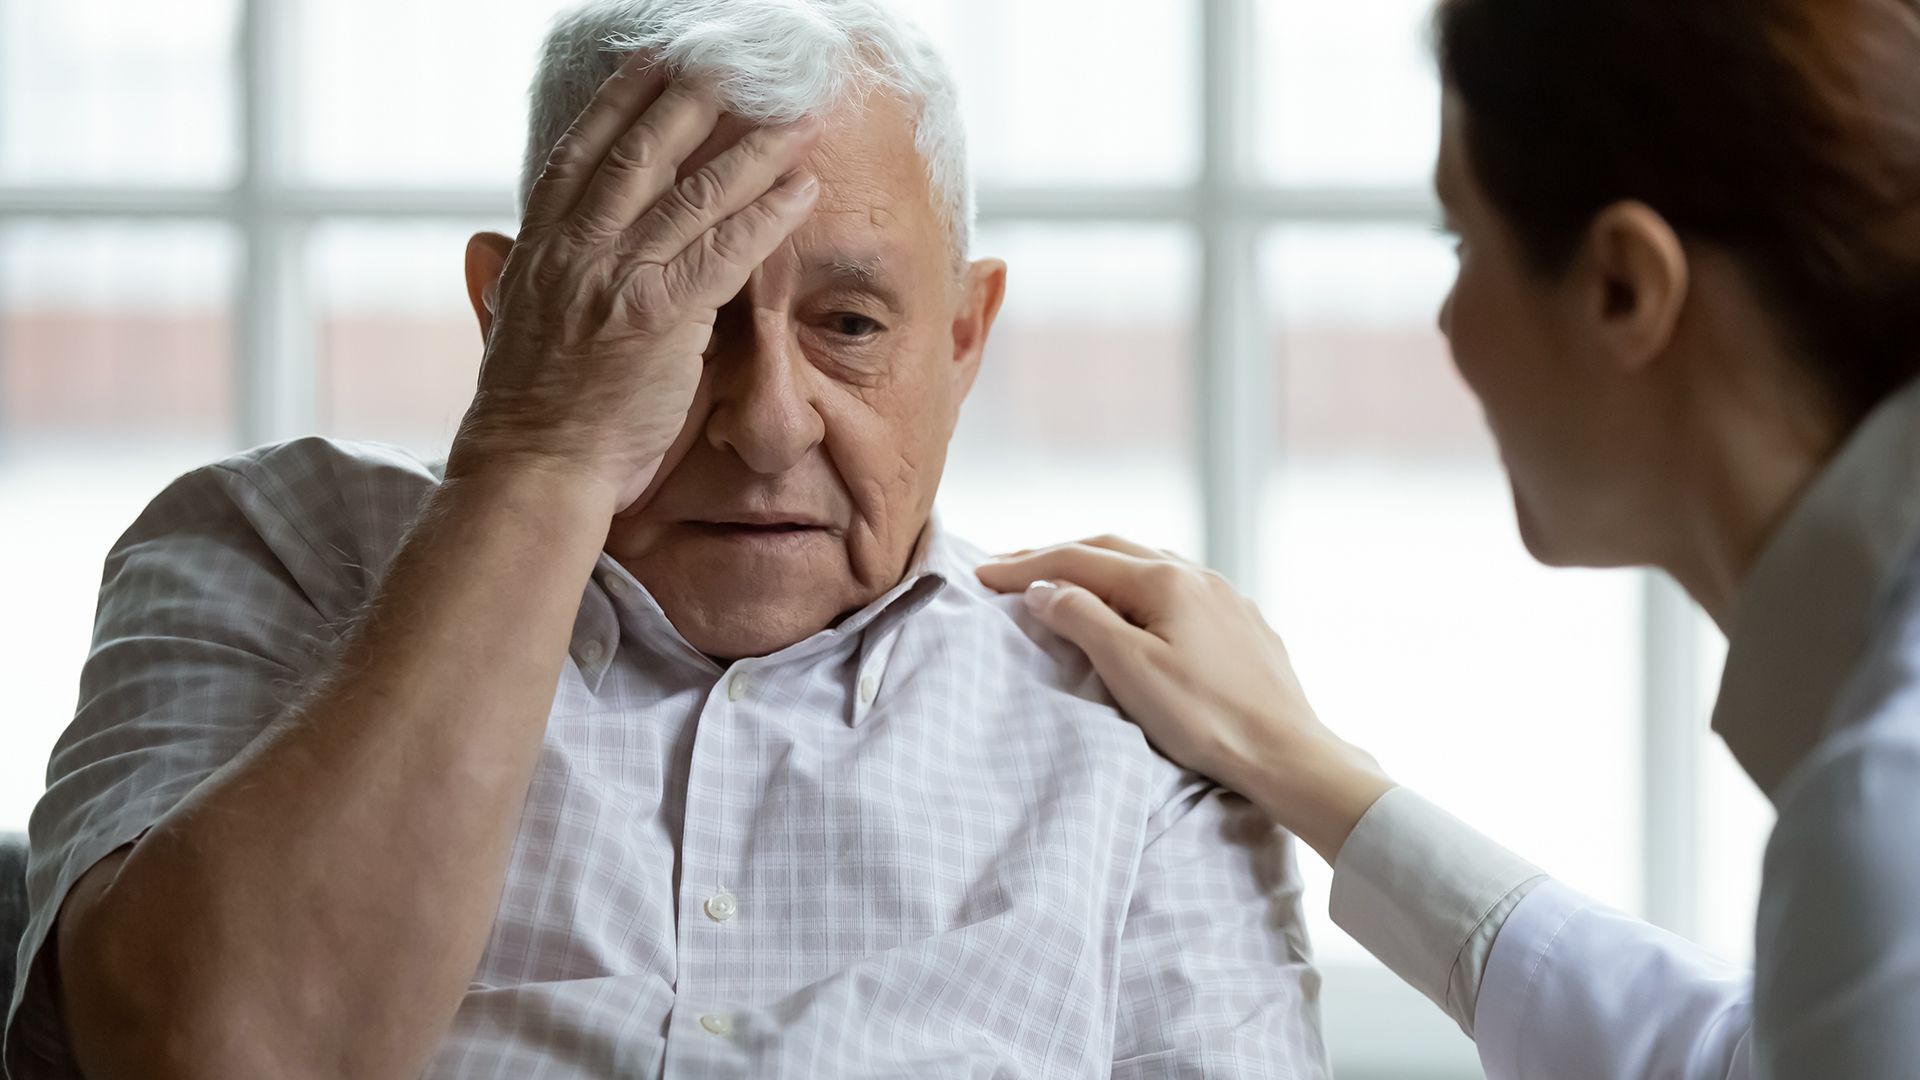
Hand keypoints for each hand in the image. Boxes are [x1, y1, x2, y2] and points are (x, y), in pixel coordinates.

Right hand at [449, 54, 823, 513]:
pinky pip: (724, 252)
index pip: (578, 155)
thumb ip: (500, 278)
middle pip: (640, 154)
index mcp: (538, 247)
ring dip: (749, 150)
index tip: (651, 63)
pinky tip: (801, 189)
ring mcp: (617, 279)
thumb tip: (484, 240)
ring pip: (692, 194)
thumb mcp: (500, 326)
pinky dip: (766, 216)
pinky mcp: (659, 317)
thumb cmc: (528, 411)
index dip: (617, 103)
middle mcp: (575, 250)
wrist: (534, 469)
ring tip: (791, 117)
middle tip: (730, 64)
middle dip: (689, 101)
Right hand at [976, 536, 1395, 862]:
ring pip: (1146, 566)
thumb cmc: (1207, 718)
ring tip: (1063, 582)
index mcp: (1164, 580)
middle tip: (1010, 568)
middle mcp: (1196, 575)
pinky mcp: (1242, 624)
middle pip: (1111, 550)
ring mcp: (1224, 597)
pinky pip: (1176, 590)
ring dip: (1098, 569)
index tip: (982, 576)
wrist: (1289, 755)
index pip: (1077, 560)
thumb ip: (1083, 619)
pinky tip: (1132, 607)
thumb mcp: (1131, 669)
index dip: (1025, 566)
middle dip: (1057, 556)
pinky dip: (1135, 589)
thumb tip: (1044, 588)